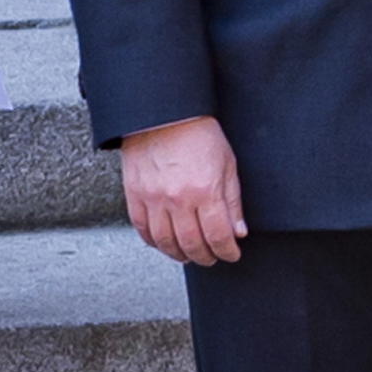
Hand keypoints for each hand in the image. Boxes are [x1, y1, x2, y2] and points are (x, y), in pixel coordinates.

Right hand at [119, 114, 247, 265]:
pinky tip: (164, 243)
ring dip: (179, 254)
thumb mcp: (227, 164)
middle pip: (192, 245)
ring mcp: (153, 199)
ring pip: (165, 242)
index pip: (218, 236)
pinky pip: (143, 229)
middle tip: (212, 257)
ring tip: (189, 255)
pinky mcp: (135, 195)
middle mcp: (178, 199)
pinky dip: (154, 242)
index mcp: (205, 190)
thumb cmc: (198, 133)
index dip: (227, 251)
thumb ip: (232, 201)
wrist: (164, 113)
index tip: (231, 254)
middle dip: (206, 257)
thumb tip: (237, 231)